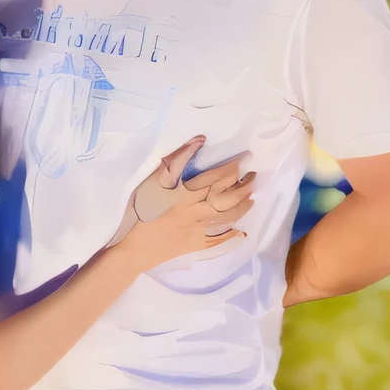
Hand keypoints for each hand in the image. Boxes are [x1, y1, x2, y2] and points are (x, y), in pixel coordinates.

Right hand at [116, 142, 254, 271]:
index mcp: (189, 194)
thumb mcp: (154, 181)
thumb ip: (176, 160)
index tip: (245, 159)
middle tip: (254, 176)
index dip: (233, 167)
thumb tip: (199, 141)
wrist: (136, 249)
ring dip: (241, 207)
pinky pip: (218, 240)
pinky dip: (231, 235)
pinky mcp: (196, 245)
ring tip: (252, 198)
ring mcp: (199, 230)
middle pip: (227, 197)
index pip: (217, 177)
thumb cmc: (142, 211)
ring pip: (227, 217)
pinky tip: (240, 232)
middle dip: (243, 186)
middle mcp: (199, 212)